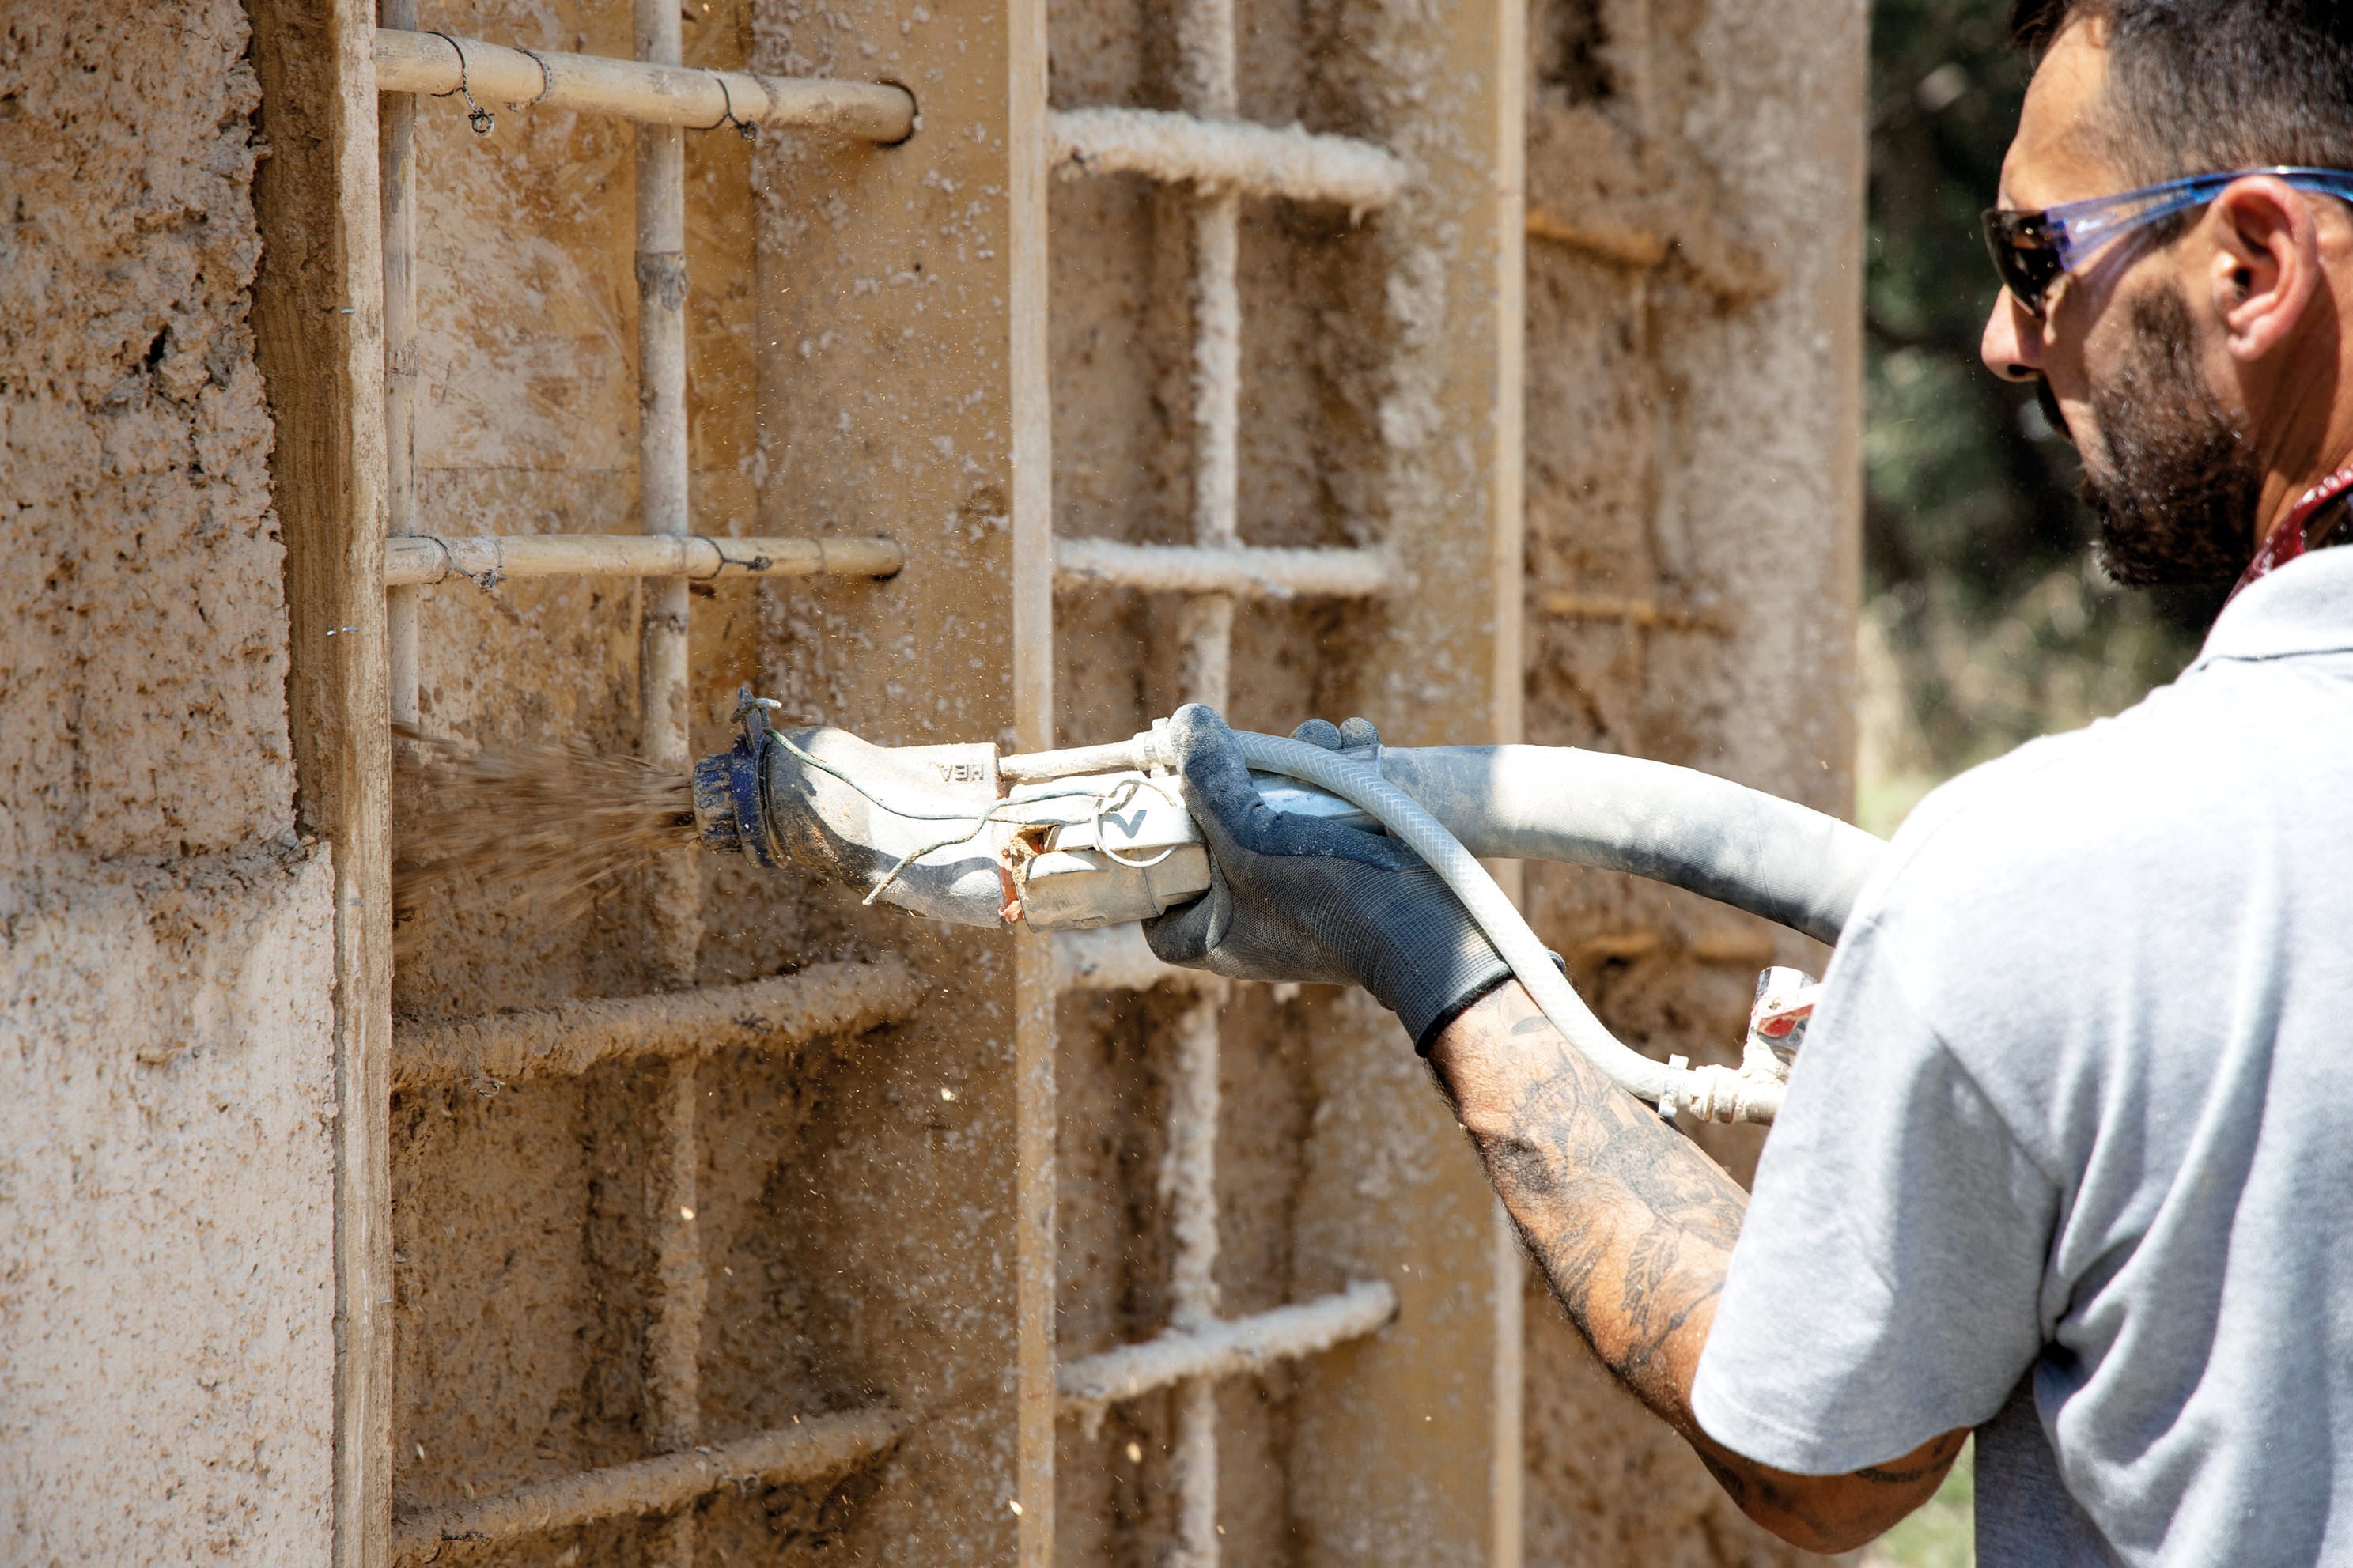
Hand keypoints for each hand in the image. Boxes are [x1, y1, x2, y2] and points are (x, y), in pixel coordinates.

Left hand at [1142, 705, 1512, 1051]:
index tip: (1165, 815)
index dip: (1154, 859)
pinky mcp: (1348, 877)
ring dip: (1303, 764)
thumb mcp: (1250, 833)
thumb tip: (1183, 723)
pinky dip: (1343, 778)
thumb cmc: (1332, 898)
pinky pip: (1330, 816)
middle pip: (1223, 837)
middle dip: (1244, 781)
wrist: (1432, 931)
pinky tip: (1361, 747)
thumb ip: (1208, 778)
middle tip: (1254, 753)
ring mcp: (1304, 898)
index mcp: (1218, 934)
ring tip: (1327, 741)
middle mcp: (1256, 922)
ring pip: (1282, 814)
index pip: (1159, 905)